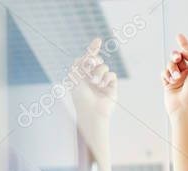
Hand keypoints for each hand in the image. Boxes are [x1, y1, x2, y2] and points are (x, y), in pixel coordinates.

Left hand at [71, 38, 117, 166]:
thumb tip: (91, 53)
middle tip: (89, 68)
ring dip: (98, 73)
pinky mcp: (111, 86)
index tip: (98, 40)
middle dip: (93, 62)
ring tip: (95, 83)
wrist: (91, 111)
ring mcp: (102, 80)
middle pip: (96, 59)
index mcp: (82, 72)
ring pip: (104, 66)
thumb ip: (81, 62)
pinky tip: (102, 85)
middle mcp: (92, 75)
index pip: (88, 57)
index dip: (93, 48)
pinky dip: (106, 78)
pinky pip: (111, 75)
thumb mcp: (76, 76)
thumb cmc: (80, 96)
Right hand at [162, 34, 187, 117]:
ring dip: (172, 68)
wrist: (185, 107)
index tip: (178, 35)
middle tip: (177, 58)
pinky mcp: (168, 84)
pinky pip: (164, 72)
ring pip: (170, 64)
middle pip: (177, 56)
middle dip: (176, 55)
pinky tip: (170, 81)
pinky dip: (166, 75)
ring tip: (176, 78)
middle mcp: (187, 73)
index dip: (184, 44)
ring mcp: (177, 79)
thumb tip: (184, 51)